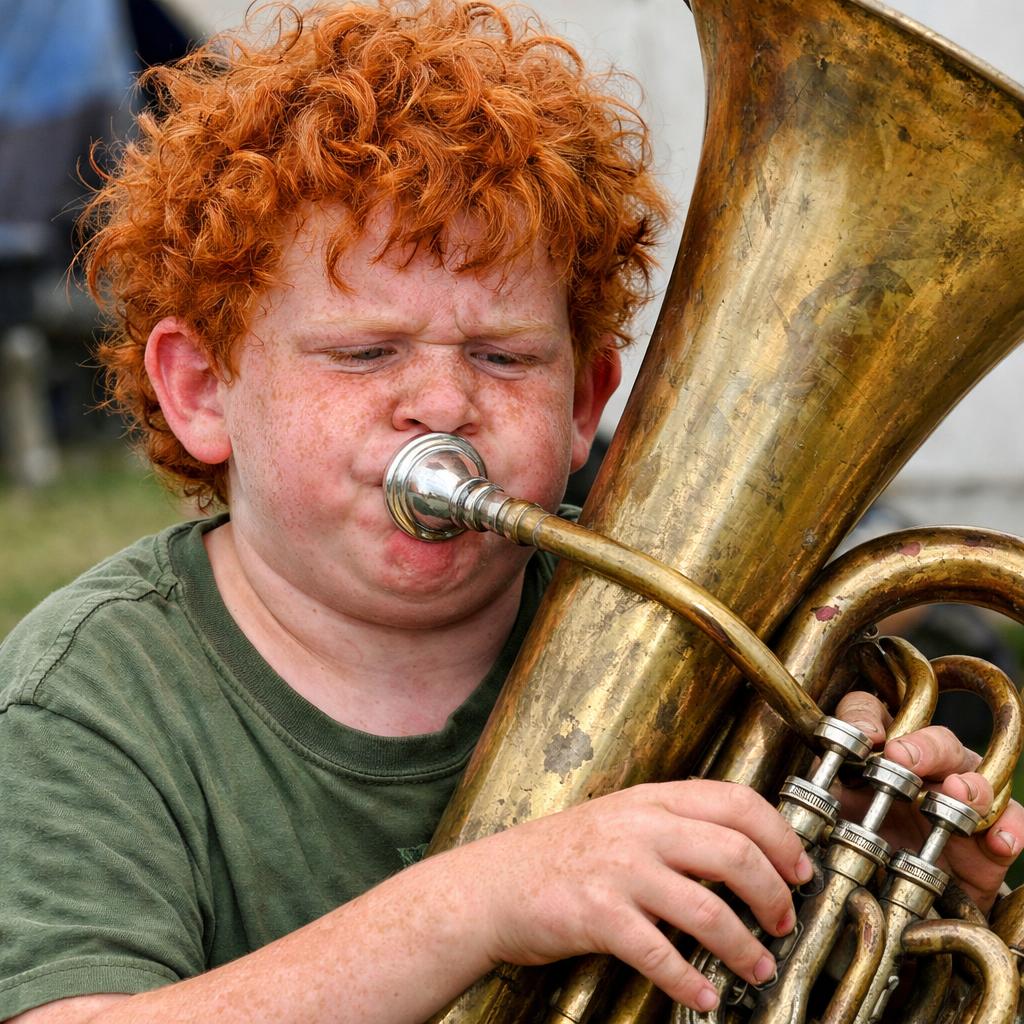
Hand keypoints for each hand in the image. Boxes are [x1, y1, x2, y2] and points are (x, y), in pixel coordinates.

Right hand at [448, 780, 813, 1011]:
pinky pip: (661, 953)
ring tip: (759, 968)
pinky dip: (691, 981)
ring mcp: (619, 870)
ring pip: (708, 908)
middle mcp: (640, 827)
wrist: (492, 885)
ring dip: (746, 947)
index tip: (801, 867)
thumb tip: (738, 852)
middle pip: (735, 852)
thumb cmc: (557, 855)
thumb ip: (671, 826)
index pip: (736, 800)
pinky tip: (704, 995)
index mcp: (650, 800)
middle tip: (784, 921)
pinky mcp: (598, 914)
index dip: (781, 835)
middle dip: (775, 893)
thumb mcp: (618, 819)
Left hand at [834, 691, 1023, 911]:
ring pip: (976, 774)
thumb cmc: (857, 846)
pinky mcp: (988, 837)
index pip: (872, 710)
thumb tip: (802, 797)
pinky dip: (1009, 828)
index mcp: (874, 751)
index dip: (866, 715)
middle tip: (902, 758)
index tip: (861, 736)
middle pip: (933, 738)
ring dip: (968, 782)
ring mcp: (959, 797)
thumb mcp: (827, 816)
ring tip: (955, 794)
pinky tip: (998, 841)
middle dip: (920, 746)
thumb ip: (816, 797)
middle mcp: (922, 765)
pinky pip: (1010, 821)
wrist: (893, 898)